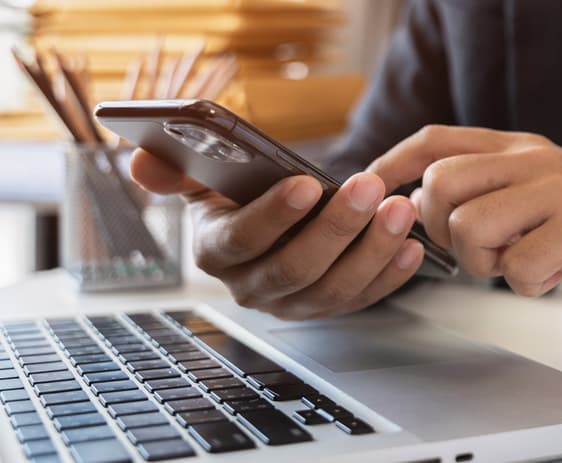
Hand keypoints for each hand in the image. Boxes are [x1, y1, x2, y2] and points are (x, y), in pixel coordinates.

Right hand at [129, 149, 425, 319]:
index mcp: (215, 250)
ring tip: (401, 209)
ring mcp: (293, 303)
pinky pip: (364, 299)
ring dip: (373, 249)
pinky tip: (412, 246)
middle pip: (296, 267)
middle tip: (370, 187)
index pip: (241, 239)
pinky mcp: (330, 307)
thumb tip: (144, 163)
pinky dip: (391, 275)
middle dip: (337, 227)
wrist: (266, 215)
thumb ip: (172, 167)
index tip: (305, 183)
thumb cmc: (235, 190)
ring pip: (335, 289)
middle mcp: (251, 286)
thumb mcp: (199, 173)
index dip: (274, 214)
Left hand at [367, 125, 561, 314]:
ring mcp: (561, 189)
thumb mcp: (532, 205)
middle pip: (442, 183)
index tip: (368, 192)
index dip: (391, 164)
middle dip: (447, 232)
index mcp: (519, 149)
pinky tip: (556, 275)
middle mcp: (536, 159)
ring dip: (488, 263)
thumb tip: (414, 202)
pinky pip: (517, 265)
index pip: (435, 140)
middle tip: (486, 252)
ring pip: (472, 226)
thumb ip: (480, 197)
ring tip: (524, 264)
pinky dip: (529, 284)